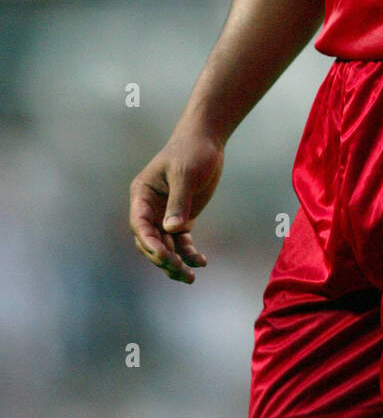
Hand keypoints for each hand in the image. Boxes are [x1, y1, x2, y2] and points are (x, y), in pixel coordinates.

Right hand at [129, 131, 224, 283]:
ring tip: (190, 276)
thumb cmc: (193, 151)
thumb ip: (179, 201)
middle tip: (181, 270)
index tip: (165, 257)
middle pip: (150, 241)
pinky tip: (201, 262)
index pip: (139, 225)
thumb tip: (172, 230)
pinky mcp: (181, 218)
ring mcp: (164, 214)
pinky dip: (188, 253)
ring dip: (175, 262)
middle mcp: (150, 208)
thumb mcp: (186, 173)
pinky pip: (180, 241)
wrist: (207, 141)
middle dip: (163, 258)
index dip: (150, 244)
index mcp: (142, 195)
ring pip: (165, 245)